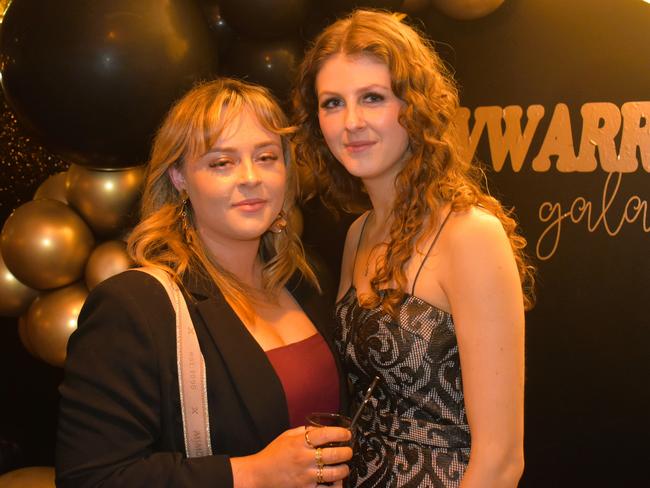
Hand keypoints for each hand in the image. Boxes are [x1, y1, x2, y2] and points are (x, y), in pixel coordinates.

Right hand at [231, 426, 351, 487]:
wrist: (258, 474)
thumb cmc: (272, 455)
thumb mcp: (286, 436)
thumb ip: (303, 431)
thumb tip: (318, 429)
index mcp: (299, 443)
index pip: (325, 434)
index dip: (340, 433)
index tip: (346, 434)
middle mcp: (304, 458)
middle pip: (334, 454)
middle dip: (346, 452)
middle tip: (348, 451)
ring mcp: (306, 475)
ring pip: (334, 473)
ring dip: (343, 469)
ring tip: (344, 466)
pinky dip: (334, 485)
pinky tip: (336, 481)